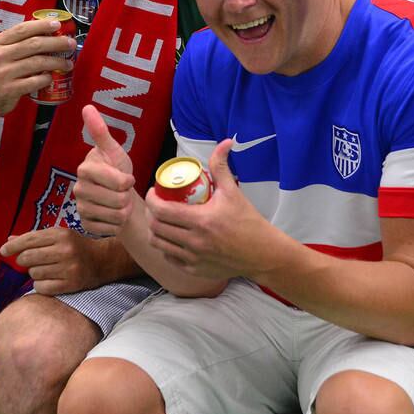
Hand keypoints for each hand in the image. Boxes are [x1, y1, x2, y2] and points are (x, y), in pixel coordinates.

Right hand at [0, 18, 75, 117]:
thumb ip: (16, 44)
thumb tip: (45, 33)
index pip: (23, 29)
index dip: (42, 25)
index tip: (57, 24)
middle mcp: (0, 56)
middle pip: (34, 44)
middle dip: (56, 42)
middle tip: (70, 43)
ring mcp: (4, 73)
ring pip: (38, 62)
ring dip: (57, 62)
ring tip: (68, 63)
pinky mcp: (10, 89)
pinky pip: (35, 81)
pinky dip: (46, 79)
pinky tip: (51, 78)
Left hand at [0, 227, 107, 294]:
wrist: (102, 261)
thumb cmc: (75, 246)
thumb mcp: (58, 236)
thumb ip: (34, 238)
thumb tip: (9, 240)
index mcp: (61, 235)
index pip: (29, 240)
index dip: (13, 246)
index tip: (3, 251)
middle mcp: (65, 250)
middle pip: (28, 257)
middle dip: (22, 260)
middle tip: (27, 261)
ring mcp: (68, 268)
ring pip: (34, 273)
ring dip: (33, 272)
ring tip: (44, 269)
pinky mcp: (70, 285)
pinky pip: (42, 287)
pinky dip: (40, 284)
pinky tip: (48, 279)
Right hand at [73, 105, 137, 236]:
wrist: (119, 195)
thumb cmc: (117, 170)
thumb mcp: (114, 150)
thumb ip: (100, 131)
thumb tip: (87, 107)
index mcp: (85, 169)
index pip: (117, 181)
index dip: (127, 181)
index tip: (127, 177)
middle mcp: (78, 189)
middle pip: (118, 200)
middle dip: (127, 197)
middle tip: (124, 193)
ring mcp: (80, 208)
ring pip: (115, 215)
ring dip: (124, 211)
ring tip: (120, 203)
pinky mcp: (85, 225)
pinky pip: (109, 229)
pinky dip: (117, 225)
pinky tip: (114, 216)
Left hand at [146, 139, 279, 280]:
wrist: (262, 254)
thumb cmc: (248, 222)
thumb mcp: (233, 192)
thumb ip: (222, 166)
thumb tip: (224, 142)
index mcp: (201, 221)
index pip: (162, 210)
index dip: (152, 199)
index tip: (155, 191)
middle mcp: (194, 242)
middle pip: (156, 227)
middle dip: (151, 213)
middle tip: (157, 204)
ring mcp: (193, 258)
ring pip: (159, 244)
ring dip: (155, 230)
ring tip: (160, 220)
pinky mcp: (194, 270)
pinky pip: (170, 258)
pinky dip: (166, 247)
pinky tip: (170, 238)